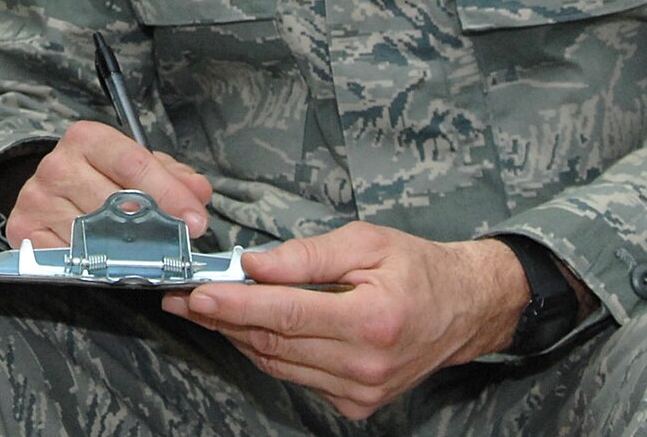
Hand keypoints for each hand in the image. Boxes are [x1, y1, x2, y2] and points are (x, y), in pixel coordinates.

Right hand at [4, 119, 213, 249]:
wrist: (50, 190)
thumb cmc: (98, 176)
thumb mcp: (137, 167)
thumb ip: (172, 176)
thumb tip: (198, 192)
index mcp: (87, 139)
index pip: (133, 164)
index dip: (169, 194)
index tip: (195, 221)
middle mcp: (57, 165)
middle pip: (116, 203)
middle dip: (155, 230)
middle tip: (177, 248)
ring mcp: (37, 198)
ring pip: (94, 235)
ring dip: (126, 254)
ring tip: (145, 258)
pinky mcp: (24, 230)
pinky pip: (68, 257)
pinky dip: (92, 265)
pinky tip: (107, 263)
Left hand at [160, 222, 525, 419]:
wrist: (464, 310)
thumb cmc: (416, 267)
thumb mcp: (366, 242)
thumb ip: (307, 256)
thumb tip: (254, 265)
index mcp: (371, 320)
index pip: (286, 313)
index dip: (236, 304)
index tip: (196, 293)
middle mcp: (365, 364)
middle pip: (274, 342)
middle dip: (222, 318)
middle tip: (182, 297)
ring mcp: (360, 390)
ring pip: (278, 363)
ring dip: (237, 335)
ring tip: (204, 308)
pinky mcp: (356, 404)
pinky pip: (295, 376)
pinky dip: (268, 351)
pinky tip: (249, 327)